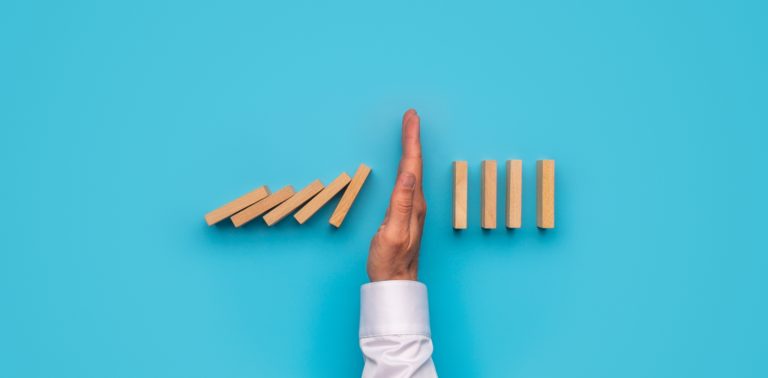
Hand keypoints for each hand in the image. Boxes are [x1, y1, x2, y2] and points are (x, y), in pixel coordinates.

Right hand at [367, 109, 426, 281]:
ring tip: (409, 131)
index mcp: (414, 203)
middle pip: (415, 163)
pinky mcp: (407, 212)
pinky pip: (408, 180)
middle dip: (412, 137)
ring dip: (411, 148)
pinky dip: (407, 164)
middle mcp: (417, 202)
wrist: (395, 282)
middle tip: (411, 116)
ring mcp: (413, 208)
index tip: (411, 118)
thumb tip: (408, 174)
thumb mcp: (393, 232)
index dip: (411, 139)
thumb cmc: (390, 261)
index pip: (413, 165)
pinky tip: (405, 163)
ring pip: (412, 170)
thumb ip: (401, 203)